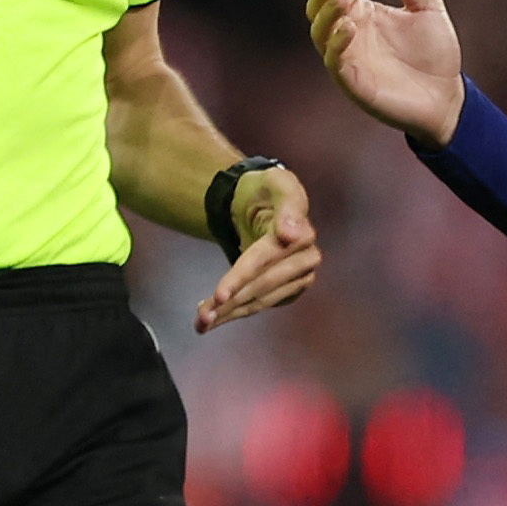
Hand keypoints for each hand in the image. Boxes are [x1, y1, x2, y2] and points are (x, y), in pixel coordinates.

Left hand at [197, 166, 317, 332]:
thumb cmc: (267, 190)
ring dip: (229, 314)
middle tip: (200, 316)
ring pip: (259, 301)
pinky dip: (235, 313)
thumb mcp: (276, 182)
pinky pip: (259, 305)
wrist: (264, 203)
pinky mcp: (289, 291)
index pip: (265, 259)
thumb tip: (291, 235)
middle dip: (230, 302)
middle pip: (261, 286)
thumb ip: (286, 203)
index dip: (241, 277)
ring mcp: (300, 279)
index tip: (219, 295)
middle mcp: (306, 260)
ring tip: (201, 324)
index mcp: (302, 233)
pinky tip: (213, 318)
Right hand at [307, 0, 465, 143]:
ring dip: (326, 14)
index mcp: (363, 14)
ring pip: (320, 34)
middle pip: (318, 9)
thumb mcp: (426, 6)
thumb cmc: (436, 52)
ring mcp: (350, 59)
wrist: (448, 95)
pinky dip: (337, 44)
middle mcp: (350, 34)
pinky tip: (350, 27)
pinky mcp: (354, 83)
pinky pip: (335, 63)